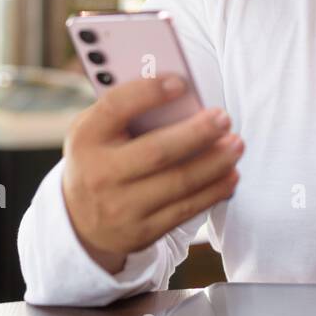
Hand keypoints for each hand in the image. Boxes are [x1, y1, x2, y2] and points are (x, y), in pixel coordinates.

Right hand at [61, 74, 243, 273]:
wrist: (79, 221)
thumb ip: (128, 110)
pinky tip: (231, 175)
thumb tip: (181, 92)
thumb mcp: (97, 131)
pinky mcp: (142, 232)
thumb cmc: (99, 158)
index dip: (148, 93)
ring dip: (215, 163)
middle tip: (224, 118)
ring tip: (236, 144)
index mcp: (86, 138)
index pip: (115, 108)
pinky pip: (186, 209)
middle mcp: (100, 174)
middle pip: (157, 151)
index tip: (181, 83)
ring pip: (179, 183)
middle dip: (197, 133)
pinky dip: (214, 190)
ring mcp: (121, 207)